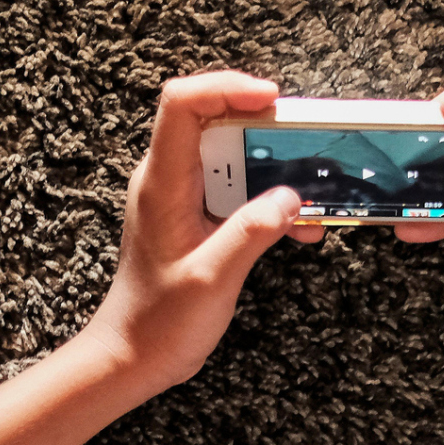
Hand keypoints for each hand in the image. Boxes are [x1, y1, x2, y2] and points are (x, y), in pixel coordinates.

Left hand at [80, 71, 315, 391]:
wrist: (133, 356)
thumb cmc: (160, 323)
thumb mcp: (213, 278)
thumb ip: (253, 232)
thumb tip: (291, 197)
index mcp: (163, 184)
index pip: (183, 104)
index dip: (227, 88)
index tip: (272, 100)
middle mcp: (168, 181)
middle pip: (213, 119)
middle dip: (263, 124)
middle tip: (305, 142)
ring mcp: (182, 197)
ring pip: (230, 155)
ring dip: (273, 165)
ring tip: (310, 190)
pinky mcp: (196, 218)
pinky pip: (235, 188)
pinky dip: (266, 197)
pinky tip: (297, 223)